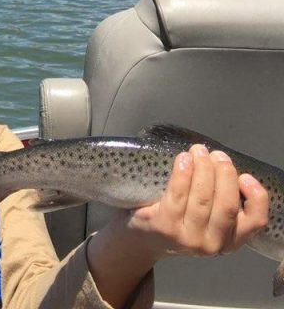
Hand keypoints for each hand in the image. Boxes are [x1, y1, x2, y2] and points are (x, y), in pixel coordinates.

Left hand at [86, 144, 268, 306]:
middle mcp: (213, 244)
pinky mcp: (165, 227)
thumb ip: (220, 203)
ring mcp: (188, 238)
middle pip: (227, 204)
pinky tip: (183, 159)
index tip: (244, 176)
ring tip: (198, 151)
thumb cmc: (177, 222)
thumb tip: (225, 166)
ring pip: (203, 198)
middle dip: (224, 173)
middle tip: (216, 154)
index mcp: (229, 241)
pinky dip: (183, 173)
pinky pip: (178, 194)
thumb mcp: (207, 221)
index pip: (255, 221)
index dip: (256, 196)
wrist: (140, 239)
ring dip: (202, 168)